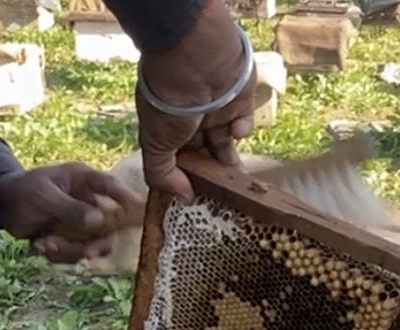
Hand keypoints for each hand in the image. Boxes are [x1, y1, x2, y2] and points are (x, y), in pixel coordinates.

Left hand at [0, 163, 141, 262]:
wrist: (0, 208)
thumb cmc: (23, 192)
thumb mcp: (46, 198)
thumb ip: (72, 209)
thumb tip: (99, 220)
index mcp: (83, 181)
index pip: (110, 186)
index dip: (126, 197)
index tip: (138, 209)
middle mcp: (87, 202)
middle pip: (108, 227)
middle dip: (95, 243)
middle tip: (86, 253)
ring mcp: (79, 222)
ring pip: (91, 245)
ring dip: (70, 251)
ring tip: (45, 244)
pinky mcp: (70, 238)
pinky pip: (74, 253)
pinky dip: (57, 254)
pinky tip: (39, 245)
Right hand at [137, 1, 256, 200]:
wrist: (197, 61)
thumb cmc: (169, 101)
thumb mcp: (155, 144)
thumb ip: (163, 174)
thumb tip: (183, 197)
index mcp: (168, 130)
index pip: (179, 159)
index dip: (188, 177)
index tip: (197, 195)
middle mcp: (191, 121)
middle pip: (204, 154)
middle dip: (213, 173)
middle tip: (222, 190)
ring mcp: (216, 111)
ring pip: (225, 144)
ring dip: (229, 159)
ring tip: (235, 173)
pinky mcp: (239, 102)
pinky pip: (244, 123)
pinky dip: (242, 129)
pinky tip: (235, 129)